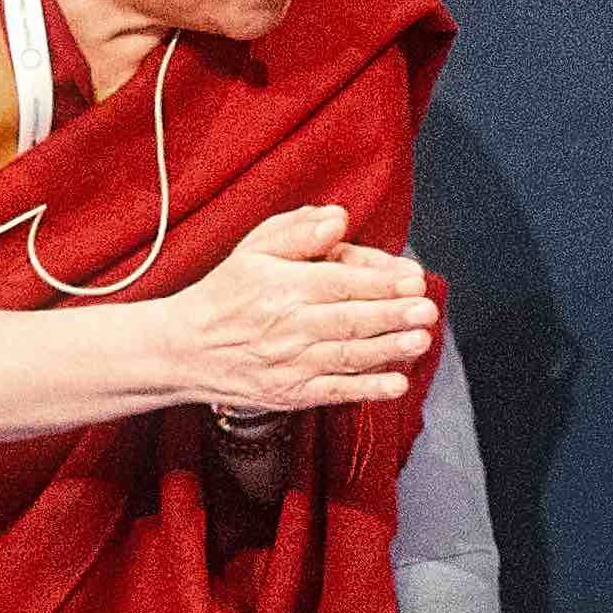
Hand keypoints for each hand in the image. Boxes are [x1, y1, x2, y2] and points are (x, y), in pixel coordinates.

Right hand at [162, 206, 434, 416]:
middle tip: (428, 310)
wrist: (183, 350)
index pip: (340, 283)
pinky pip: (334, 392)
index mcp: (281, 286)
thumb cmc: (226, 293)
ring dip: (389, 350)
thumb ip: (297, 231)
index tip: (413, 280)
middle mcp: (287, 326)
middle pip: (350, 321)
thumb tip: (338, 218)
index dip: (381, 283)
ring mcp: (290, 364)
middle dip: (393, 316)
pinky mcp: (290, 394)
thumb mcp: (252, 250)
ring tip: (421, 340)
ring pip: (348, 357)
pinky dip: (366, 390)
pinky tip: (397, 384)